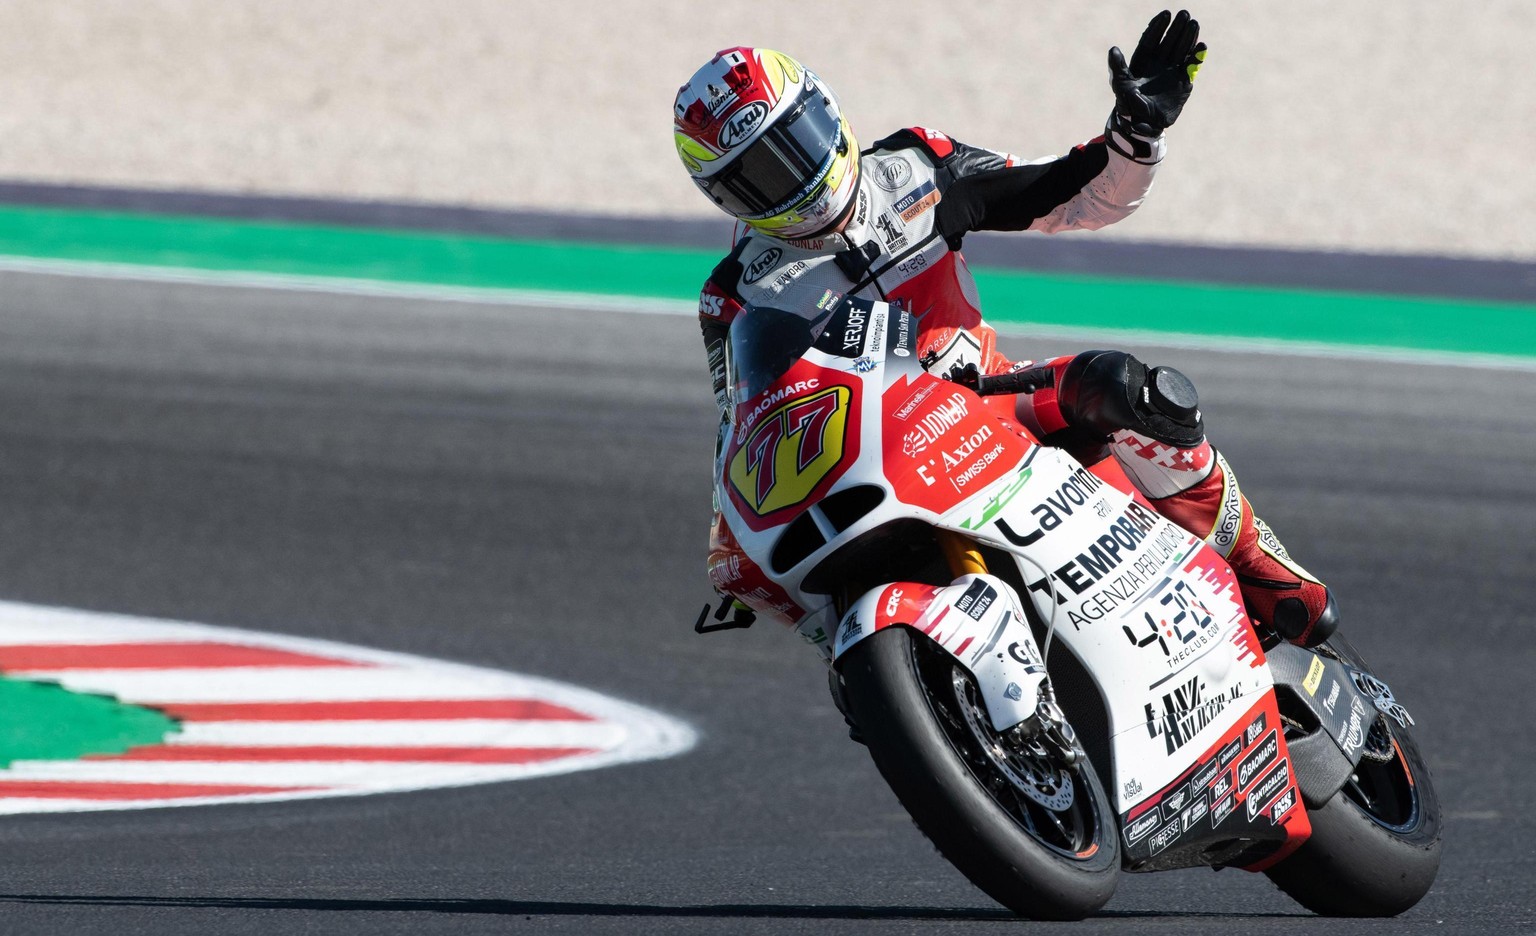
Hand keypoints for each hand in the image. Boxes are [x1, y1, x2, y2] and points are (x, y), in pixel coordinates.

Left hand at [1108, 9, 1206, 133]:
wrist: (1144, 124)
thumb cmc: (1128, 105)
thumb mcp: (1121, 86)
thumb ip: (1118, 68)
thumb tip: (1113, 49)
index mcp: (1143, 61)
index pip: (1151, 40)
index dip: (1158, 27)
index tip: (1165, 14)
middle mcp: (1159, 63)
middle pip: (1169, 41)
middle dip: (1176, 28)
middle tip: (1184, 14)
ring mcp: (1172, 70)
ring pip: (1182, 49)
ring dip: (1188, 37)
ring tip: (1194, 23)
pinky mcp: (1184, 80)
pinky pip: (1192, 65)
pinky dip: (1197, 56)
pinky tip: (1202, 45)